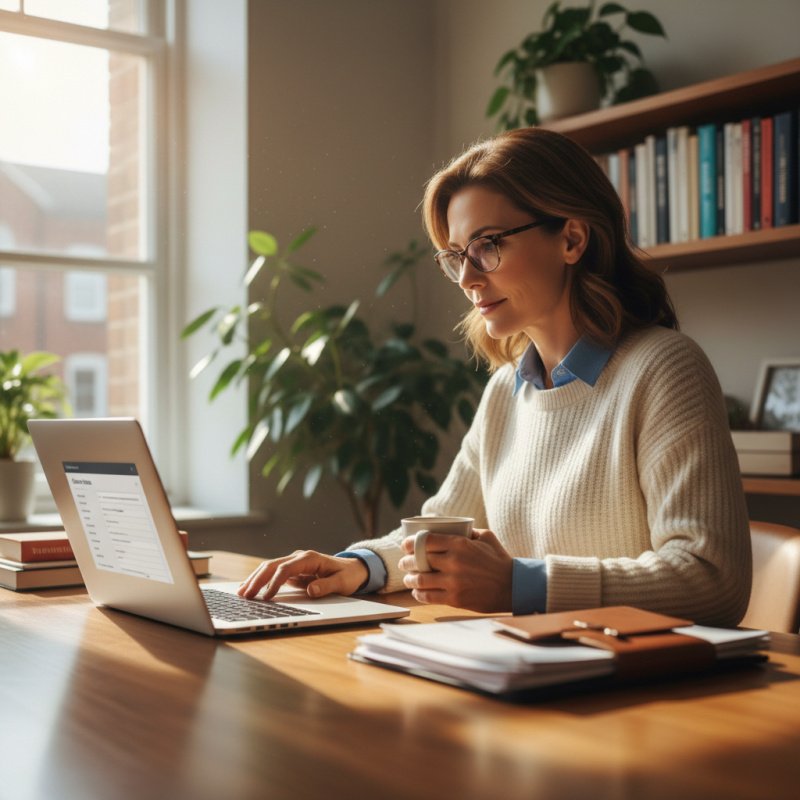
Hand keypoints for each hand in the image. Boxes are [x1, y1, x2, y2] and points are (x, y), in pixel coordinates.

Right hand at [237, 550, 367, 600]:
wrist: (353, 568)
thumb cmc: (348, 575)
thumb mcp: (343, 582)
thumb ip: (327, 586)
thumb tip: (311, 591)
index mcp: (310, 558)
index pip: (286, 569)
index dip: (275, 582)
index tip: (267, 597)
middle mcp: (299, 557)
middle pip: (272, 566)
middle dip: (257, 580)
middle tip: (244, 595)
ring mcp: (294, 563)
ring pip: (269, 568)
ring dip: (255, 579)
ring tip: (241, 592)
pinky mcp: (292, 570)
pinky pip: (273, 574)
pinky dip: (260, 580)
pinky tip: (250, 588)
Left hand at [398, 528, 512, 612]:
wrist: (513, 586)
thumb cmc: (499, 559)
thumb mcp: (486, 537)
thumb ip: (468, 531)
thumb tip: (452, 528)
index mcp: (459, 544)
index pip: (425, 540)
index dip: (410, 543)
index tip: (406, 545)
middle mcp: (453, 562)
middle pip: (418, 560)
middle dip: (407, 562)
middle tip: (404, 563)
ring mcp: (453, 582)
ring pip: (420, 580)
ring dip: (410, 579)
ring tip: (408, 578)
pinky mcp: (455, 599)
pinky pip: (428, 597)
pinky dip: (419, 594)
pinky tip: (417, 592)